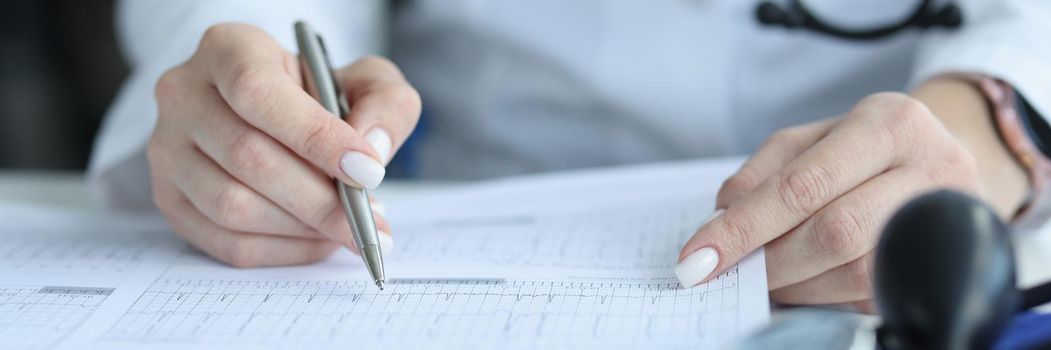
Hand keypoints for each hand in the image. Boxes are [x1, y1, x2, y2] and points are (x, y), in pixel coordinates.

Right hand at [148, 24, 420, 266]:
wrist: (276, 115)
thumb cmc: (320, 95)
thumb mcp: (365, 80)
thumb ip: (385, 103)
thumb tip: (372, 147)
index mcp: (228, 49)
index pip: (259, 94)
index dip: (316, 138)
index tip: (369, 171)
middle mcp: (183, 95)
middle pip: (247, 157)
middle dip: (320, 200)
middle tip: (370, 220)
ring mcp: (167, 151)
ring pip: (232, 206)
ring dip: (303, 228)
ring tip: (350, 230)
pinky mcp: (170, 200)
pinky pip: (227, 243)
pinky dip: (284, 250)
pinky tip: (319, 240)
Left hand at [674, 92, 984, 311]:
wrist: (942, 162)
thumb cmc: (864, 150)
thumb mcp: (811, 140)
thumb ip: (762, 174)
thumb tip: (721, 220)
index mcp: (890, 124)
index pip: (804, 184)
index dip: (745, 226)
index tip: (698, 257)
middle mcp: (931, 168)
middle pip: (834, 232)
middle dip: (769, 260)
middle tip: (728, 272)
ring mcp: (945, 221)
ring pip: (854, 272)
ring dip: (793, 284)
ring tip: (764, 276)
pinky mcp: (942, 264)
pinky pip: (869, 295)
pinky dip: (820, 296)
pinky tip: (798, 285)